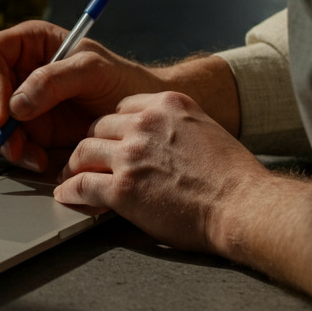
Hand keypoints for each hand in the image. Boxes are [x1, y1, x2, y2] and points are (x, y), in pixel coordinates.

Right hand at [0, 21, 167, 172]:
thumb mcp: (94, 70)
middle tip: (12, 143)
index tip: (6, 111)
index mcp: (28, 44)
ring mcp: (21, 105)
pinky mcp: (29, 133)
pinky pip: (9, 146)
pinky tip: (41, 161)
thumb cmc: (123, 81)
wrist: (142, 118)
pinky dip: (20, 158)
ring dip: (5, 144)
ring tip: (33, 156)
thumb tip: (17, 103)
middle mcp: (17, 73)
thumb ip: (54, 79)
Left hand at [54, 91, 268, 251]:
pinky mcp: (123, 188)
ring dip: (74, 165)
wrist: (244, 206)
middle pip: (98, 126)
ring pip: (83, 151)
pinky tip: (66, 195)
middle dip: (92, 143)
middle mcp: (146, 123)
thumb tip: (159, 142)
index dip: (112, 126)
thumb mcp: (206, 130)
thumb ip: (176, 127)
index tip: (108, 138)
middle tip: (85, 158)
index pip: (122, 106)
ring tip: (70, 176)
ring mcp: (132, 154)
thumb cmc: (234, 178)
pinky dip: (70, 190)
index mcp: (167, 104)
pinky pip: (82, 184)